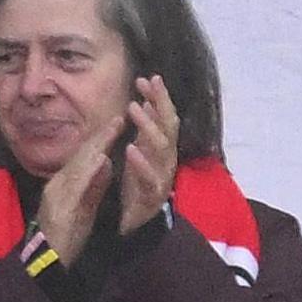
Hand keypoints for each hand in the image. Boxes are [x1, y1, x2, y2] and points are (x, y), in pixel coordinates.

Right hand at [34, 110, 125, 257]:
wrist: (48, 262)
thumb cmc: (67, 237)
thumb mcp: (85, 208)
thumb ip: (95, 186)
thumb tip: (106, 163)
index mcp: (65, 184)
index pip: (84, 157)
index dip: (101, 139)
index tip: (116, 122)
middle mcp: (58, 184)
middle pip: (81, 155)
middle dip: (101, 135)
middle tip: (118, 117)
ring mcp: (57, 195)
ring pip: (79, 164)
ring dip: (97, 145)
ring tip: (112, 129)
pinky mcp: (60, 207)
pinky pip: (76, 185)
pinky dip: (89, 170)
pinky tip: (100, 158)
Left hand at [113, 75, 179, 232]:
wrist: (134, 223)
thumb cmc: (136, 184)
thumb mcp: (140, 151)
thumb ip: (145, 129)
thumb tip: (146, 98)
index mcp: (163, 148)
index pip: (166, 116)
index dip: (160, 97)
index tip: (149, 77)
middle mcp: (167, 159)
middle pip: (170, 126)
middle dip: (160, 103)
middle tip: (146, 83)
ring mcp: (162, 177)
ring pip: (162, 148)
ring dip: (148, 125)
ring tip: (133, 108)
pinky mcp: (153, 196)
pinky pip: (149, 177)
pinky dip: (141, 162)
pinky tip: (131, 148)